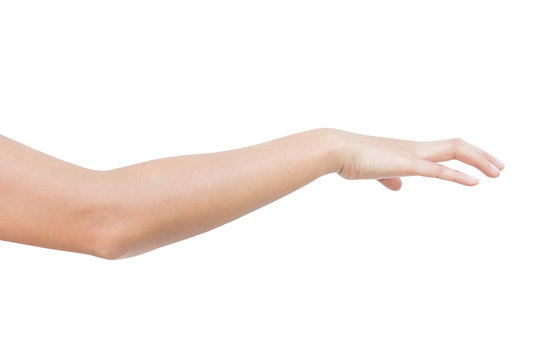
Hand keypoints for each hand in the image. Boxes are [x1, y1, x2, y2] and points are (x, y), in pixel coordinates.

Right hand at [331, 129, 504, 190]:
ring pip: (454, 151)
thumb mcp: (375, 171)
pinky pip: (438, 170)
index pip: (446, 149)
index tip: (483, 166)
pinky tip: (475, 182)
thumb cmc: (353, 159)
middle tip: (500, 168)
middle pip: (457, 146)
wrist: (337, 150)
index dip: (467, 155)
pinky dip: (459, 175)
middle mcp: (416, 149)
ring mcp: (413, 155)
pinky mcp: (407, 165)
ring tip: (497, 172)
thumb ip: (389, 178)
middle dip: (482, 156)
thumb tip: (398, 187)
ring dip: (479, 160)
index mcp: (410, 151)